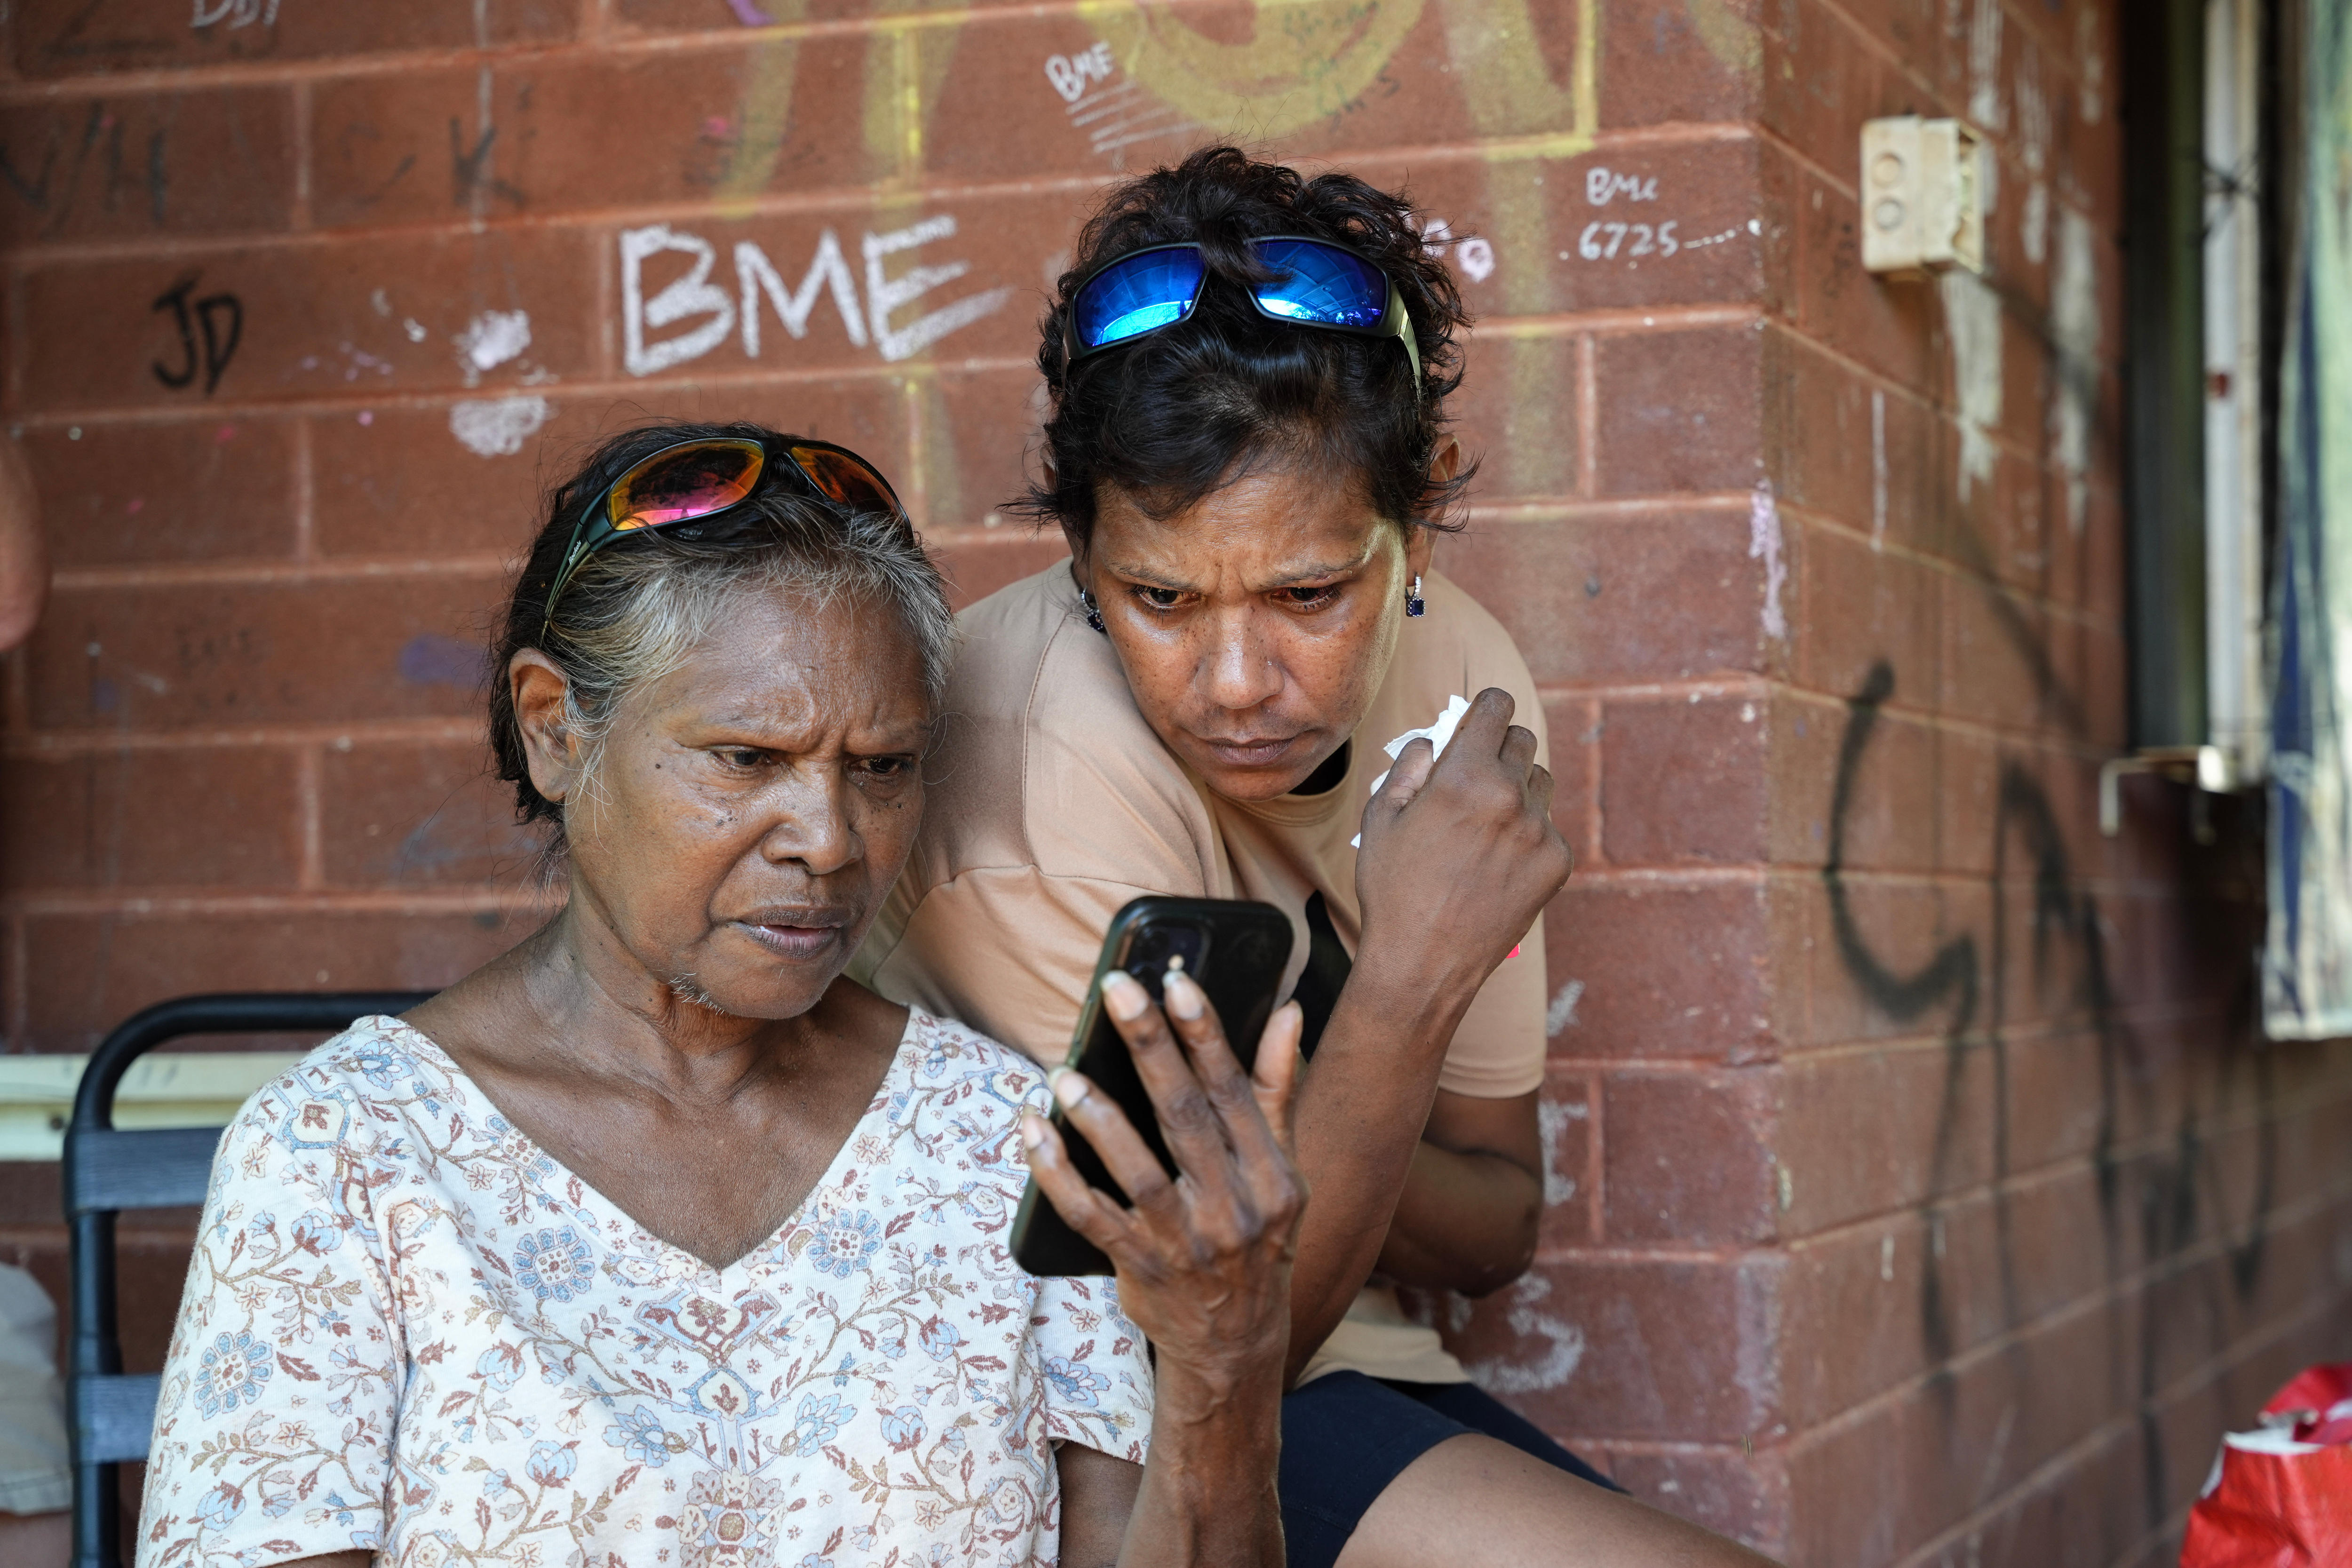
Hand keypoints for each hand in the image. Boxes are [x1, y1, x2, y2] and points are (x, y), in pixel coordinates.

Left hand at [1021, 969, 1305, 1387]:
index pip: (1234, 1091)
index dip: (1206, 1034)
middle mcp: (1233, 1208)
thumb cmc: (1257, 1241)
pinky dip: (1056, 1174)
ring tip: (1066, 1073)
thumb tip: (1287, 1012)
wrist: (1236, 1347)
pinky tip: (1034, 1133)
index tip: (1177, 983)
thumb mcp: (1284, 1174)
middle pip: (1184, 1115)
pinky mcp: (1138, 1268)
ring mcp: (1184, 1242)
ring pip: (1135, 1170)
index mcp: (1272, 1175)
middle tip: (1116, 991)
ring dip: (1098, 1118)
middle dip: (1150, 1047)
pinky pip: (1089, 1216)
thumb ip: (1278, 1091)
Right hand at [1354, 686, 1571, 1008]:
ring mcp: (1540, 830)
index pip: (1496, 706)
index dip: (1485, 708)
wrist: (1424, 963)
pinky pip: (1547, 825)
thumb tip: (1436, 738)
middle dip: (1498, 748)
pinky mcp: (1556, 862)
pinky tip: (1497, 860)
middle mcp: (1510, 796)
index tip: (1480, 718)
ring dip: (1517, 786)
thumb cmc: (1394, 890)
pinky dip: (1527, 831)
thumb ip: (1409, 765)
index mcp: (1464, 775)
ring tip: (1485, 821)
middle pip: (1522, 740)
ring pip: (1540, 780)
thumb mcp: (1380, 817)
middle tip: (1474, 775)